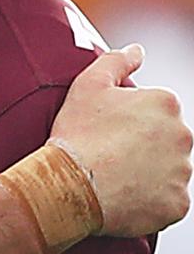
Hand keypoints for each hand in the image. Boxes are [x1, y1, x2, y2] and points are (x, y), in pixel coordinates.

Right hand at [49, 44, 191, 236]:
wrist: (71, 184)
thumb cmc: (77, 133)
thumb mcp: (88, 85)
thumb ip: (116, 61)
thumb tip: (137, 50)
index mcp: (165, 103)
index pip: (156, 108)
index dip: (129, 117)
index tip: (108, 128)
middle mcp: (183, 135)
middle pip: (166, 138)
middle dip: (144, 143)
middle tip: (110, 150)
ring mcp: (182, 172)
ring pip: (169, 168)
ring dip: (149, 170)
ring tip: (114, 173)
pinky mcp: (177, 203)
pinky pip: (168, 199)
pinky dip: (150, 198)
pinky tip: (124, 193)